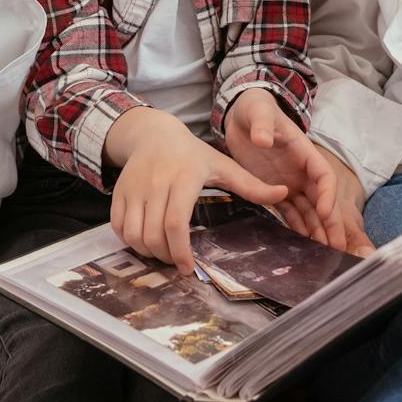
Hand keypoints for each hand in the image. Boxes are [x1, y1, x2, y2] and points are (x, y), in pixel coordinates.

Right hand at [102, 107, 287, 273]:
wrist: (152, 134)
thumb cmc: (191, 154)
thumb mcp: (223, 165)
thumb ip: (252, 184)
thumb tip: (283, 193)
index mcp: (183, 178)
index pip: (175, 223)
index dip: (180, 252)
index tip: (189, 268)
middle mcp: (155, 183)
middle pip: (154, 234)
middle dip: (165, 256)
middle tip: (178, 262)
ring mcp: (133, 188)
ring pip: (134, 234)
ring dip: (147, 252)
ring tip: (163, 252)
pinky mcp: (118, 192)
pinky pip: (118, 227)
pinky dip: (129, 241)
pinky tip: (145, 241)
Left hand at [222, 88, 348, 252]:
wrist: (240, 114)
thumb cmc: (255, 108)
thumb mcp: (258, 111)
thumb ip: (262, 125)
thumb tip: (262, 139)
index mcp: (304, 152)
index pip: (324, 176)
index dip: (328, 194)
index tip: (326, 211)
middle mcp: (300, 171)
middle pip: (321, 200)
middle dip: (330, 223)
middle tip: (336, 247)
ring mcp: (288, 182)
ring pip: (308, 211)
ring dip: (316, 231)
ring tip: (323, 255)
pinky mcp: (273, 190)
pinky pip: (288, 213)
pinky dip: (296, 228)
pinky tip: (301, 246)